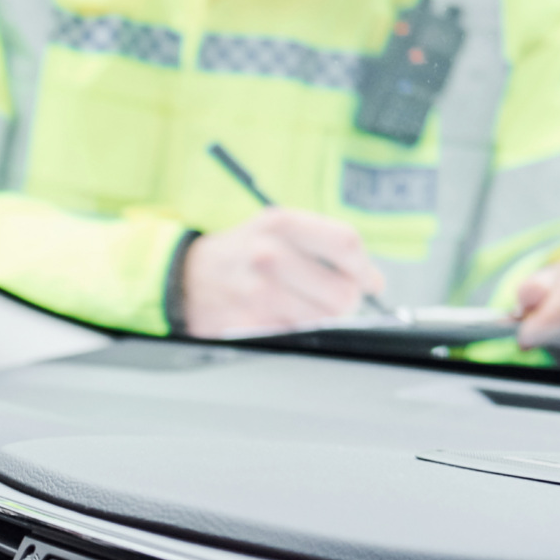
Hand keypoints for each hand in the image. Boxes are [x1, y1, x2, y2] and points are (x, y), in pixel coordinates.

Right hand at [180, 208, 385, 336]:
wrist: (186, 277)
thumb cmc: (241, 253)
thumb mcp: (277, 230)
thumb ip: (327, 247)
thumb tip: (372, 281)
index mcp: (281, 224)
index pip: (346, 244)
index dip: (364, 268)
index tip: (368, 281)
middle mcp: (269, 254)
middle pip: (342, 291)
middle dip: (346, 302)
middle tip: (333, 300)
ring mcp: (258, 292)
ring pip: (323, 320)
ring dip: (321, 320)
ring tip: (302, 308)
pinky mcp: (249, 323)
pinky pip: (297, 335)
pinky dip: (296, 331)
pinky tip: (281, 317)